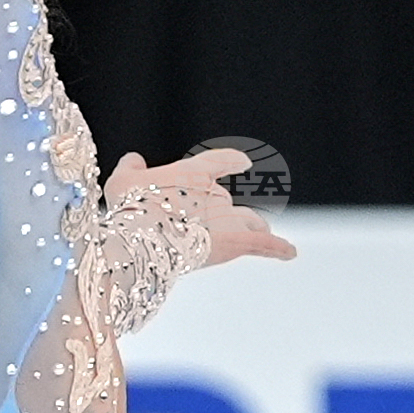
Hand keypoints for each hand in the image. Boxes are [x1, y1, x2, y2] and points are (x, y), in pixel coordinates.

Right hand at [105, 148, 296, 266]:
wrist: (143, 239)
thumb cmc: (130, 209)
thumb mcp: (122, 182)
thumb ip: (130, 168)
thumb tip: (134, 160)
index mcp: (193, 173)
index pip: (220, 162)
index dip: (232, 162)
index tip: (244, 162)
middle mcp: (215, 193)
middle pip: (227, 202)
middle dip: (222, 213)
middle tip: (210, 227)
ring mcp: (228, 218)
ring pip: (250, 221)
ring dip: (253, 227)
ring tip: (260, 232)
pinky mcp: (235, 244)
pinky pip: (264, 245)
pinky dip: (278, 248)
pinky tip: (291, 252)